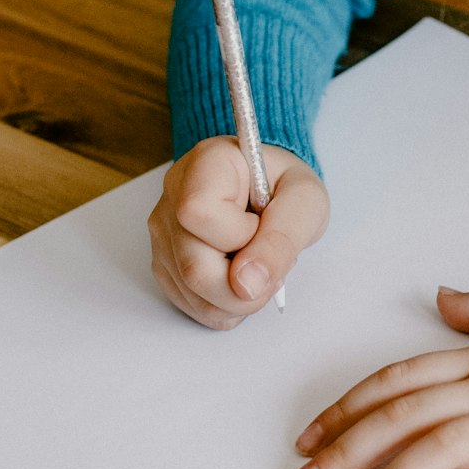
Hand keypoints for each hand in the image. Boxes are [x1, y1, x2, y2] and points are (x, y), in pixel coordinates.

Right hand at [148, 137, 328, 328]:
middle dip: (244, 285)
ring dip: (238, 298)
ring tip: (257, 266)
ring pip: (192, 292)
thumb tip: (246, 285)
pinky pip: (191, 303)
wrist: (271, 191)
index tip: (259, 225)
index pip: (197, 212)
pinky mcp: (164, 262)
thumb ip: (281, 240)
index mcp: (206, 164)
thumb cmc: (285, 188)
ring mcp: (164, 231)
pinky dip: (225, 304)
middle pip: (193, 267)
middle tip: (270, 263)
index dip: (237, 235)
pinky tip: (240, 279)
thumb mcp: (305, 202)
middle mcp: (174, 195)